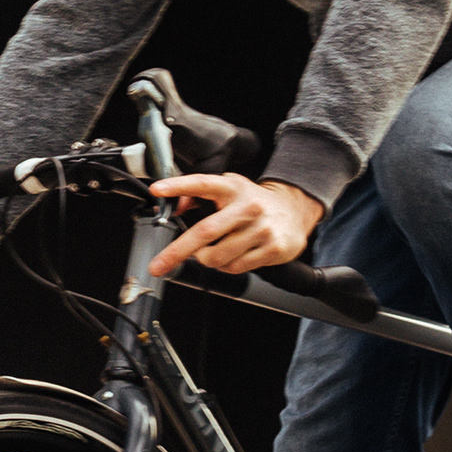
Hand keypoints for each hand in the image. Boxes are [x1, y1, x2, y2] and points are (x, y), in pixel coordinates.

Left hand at [146, 173, 321, 279]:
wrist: (294, 210)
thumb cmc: (252, 201)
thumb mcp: (227, 190)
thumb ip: (198, 197)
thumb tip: (172, 206)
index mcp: (232, 188)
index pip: (202, 184)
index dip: (178, 186)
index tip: (157, 190)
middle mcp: (248, 207)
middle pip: (205, 231)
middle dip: (176, 252)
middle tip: (158, 265)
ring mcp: (262, 229)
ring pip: (217, 257)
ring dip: (206, 259)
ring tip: (213, 251)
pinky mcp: (273, 248)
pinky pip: (236, 268)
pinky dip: (226, 267)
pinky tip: (234, 255)